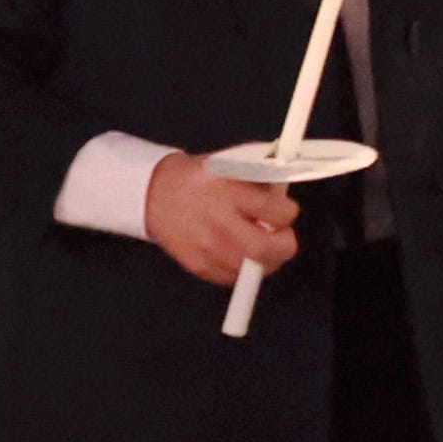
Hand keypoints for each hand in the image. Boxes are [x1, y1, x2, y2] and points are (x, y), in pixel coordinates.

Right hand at [138, 150, 299, 289]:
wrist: (155, 194)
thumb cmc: (197, 179)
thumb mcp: (230, 163)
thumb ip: (262, 175)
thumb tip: (288, 189)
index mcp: (227, 191)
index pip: (275, 212)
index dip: (288, 212)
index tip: (285, 210)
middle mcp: (216, 221)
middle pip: (265, 248)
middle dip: (284, 245)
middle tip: (282, 237)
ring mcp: (206, 247)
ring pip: (253, 269)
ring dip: (266, 259)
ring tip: (261, 245)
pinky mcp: (199, 265)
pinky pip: (234, 278)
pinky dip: (243, 269)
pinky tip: (239, 253)